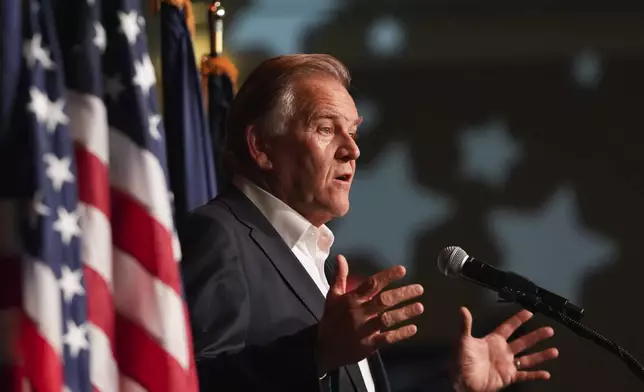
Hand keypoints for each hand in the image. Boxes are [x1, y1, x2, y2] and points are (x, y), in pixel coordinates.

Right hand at [316, 255, 423, 373]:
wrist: (324, 347)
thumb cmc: (331, 319)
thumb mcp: (332, 296)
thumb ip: (340, 276)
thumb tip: (341, 257)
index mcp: (351, 299)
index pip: (371, 284)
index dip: (387, 276)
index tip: (402, 270)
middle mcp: (359, 313)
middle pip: (383, 301)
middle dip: (402, 294)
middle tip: (419, 289)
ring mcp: (365, 329)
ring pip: (387, 319)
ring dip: (405, 313)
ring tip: (420, 307)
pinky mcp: (369, 344)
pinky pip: (387, 338)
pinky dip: (400, 334)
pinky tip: (413, 328)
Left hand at [452, 307, 558, 391]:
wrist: (462, 382)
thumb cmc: (460, 361)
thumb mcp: (462, 341)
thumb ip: (465, 325)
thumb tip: (463, 309)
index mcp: (493, 341)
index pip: (508, 327)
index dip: (518, 319)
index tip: (529, 312)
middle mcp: (502, 351)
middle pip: (523, 341)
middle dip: (536, 336)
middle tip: (549, 330)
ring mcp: (506, 364)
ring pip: (527, 358)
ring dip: (541, 355)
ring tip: (554, 351)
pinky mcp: (508, 377)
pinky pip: (524, 375)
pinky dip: (535, 375)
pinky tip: (546, 373)